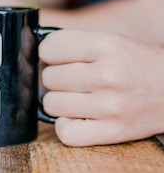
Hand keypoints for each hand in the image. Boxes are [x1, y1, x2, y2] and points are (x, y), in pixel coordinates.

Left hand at [39, 29, 163, 145]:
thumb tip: (38, 52)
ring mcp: (109, 106)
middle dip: (54, 76)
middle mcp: (107, 75)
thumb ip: (73, 43)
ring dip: (58, 100)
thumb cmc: (134, 62)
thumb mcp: (109, 40)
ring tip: (74, 95)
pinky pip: (65, 132)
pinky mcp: (111, 132)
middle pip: (48, 77)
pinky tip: (76, 115)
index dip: (48, 52)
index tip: (55, 56)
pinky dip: (65, 125)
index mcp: (105, 45)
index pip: (49, 48)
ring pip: (51, 104)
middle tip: (70, 77)